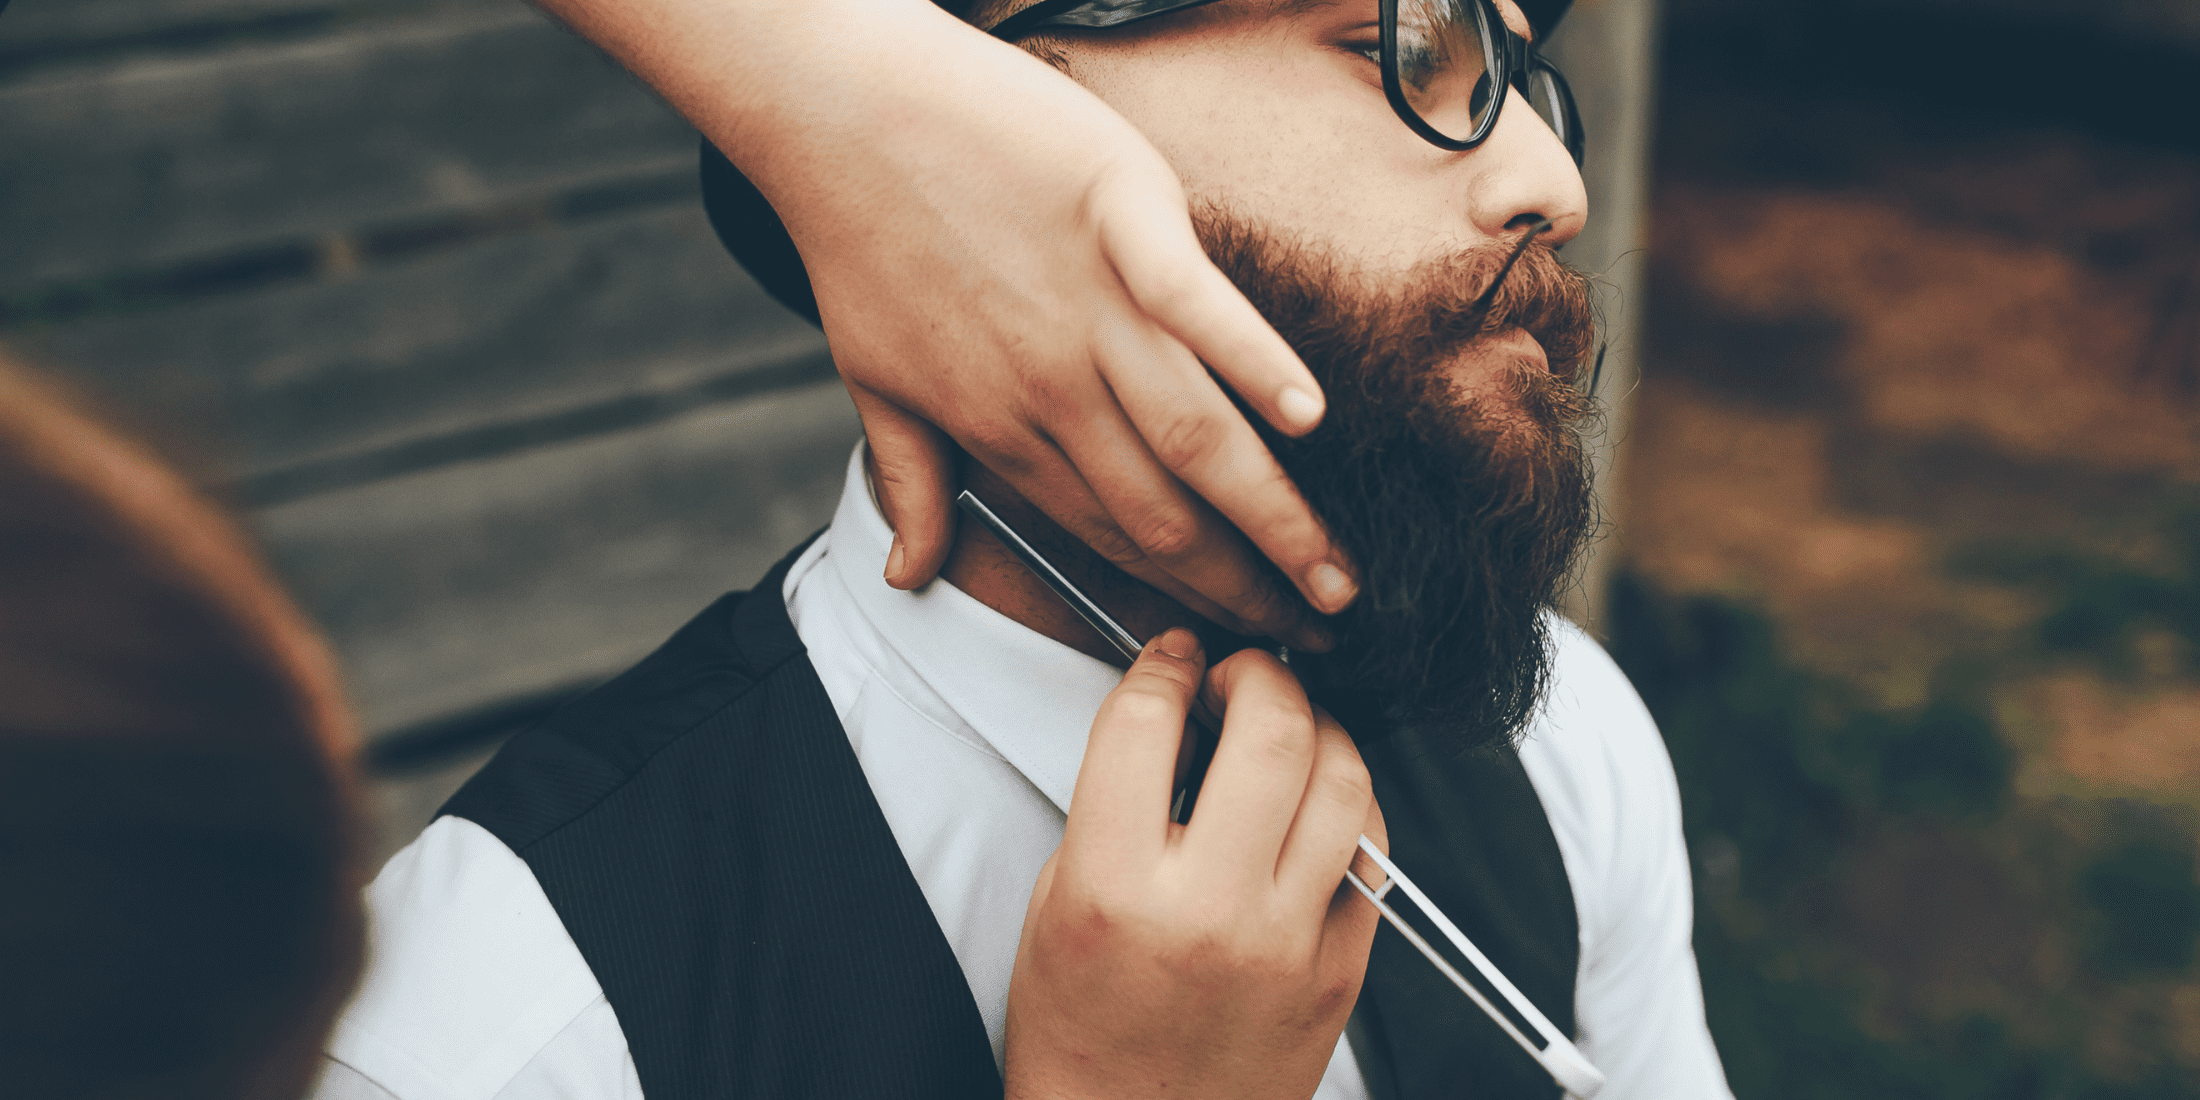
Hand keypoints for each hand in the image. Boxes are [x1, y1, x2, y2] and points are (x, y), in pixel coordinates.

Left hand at [531, 0, 1359, 649]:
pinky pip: (1195, 306)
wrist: (843, 113)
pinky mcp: (1118, 218)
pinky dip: (1251, 360)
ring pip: (1195, 436)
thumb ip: (910, 483)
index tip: (1245, 643)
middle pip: (1168, 512)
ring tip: (1334, 575)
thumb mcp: (870, 381)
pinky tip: (1306, 416)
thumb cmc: (861, 239)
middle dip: (1250, 587)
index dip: (1187, 603)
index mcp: (1001, 431)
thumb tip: (907, 574)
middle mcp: (1051, 389)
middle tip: (1321, 635)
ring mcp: (1088, 307)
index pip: (1112, 542)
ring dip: (1273, 514)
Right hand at [1004, 630, 1386, 1099]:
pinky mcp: (1342, 970)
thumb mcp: (1055, 905)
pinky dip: (1350, 803)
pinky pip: (1374, 850)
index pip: (1145, 724)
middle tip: (1238, 677)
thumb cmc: (1083, 1032)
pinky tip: (1317, 799)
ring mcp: (1289, 942)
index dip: (1161, 665)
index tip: (1171, 658)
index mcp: (1115, 890)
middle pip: (1270, 731)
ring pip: (1344, 778)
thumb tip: (1177, 712)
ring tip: (1286, 729)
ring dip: (1318, 728)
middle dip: (1256, 674)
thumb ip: (1114, 805)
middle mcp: (1211, 911)